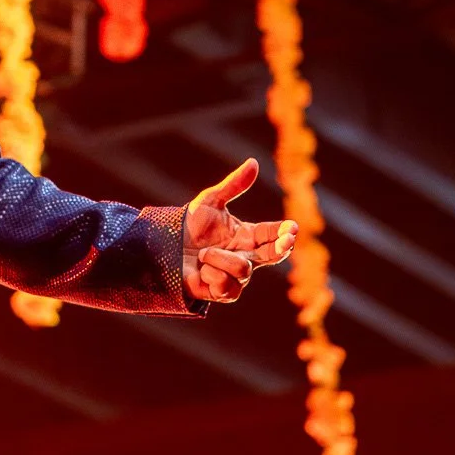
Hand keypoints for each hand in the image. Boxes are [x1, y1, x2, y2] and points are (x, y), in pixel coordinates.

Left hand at [182, 158, 296, 303]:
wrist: (163, 247)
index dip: (284, 231)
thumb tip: (254, 162)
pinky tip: (201, 271)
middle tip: (287, 239)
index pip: (272, 234)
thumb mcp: (210, 201)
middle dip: (282, 247)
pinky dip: (211, 274)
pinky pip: (226, 286)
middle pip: (273, 255)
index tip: (292, 227)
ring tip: (202, 255)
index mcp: (248, 236)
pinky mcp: (221, 293)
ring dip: (219, 259)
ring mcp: (235, 277)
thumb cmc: (188, 225)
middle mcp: (246, 257)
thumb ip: (233, 185)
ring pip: (244, 271)